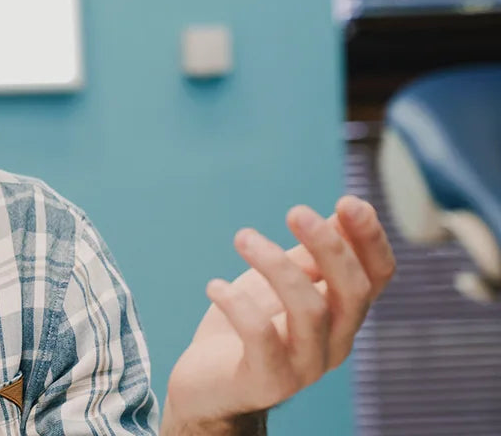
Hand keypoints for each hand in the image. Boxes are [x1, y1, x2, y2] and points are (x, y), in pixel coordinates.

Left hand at [162, 196, 395, 433]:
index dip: (370, 238)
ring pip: (311, 311)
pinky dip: (239, 306)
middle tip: (295, 210)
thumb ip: (313, 253)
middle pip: (354, 292)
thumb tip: (345, 210)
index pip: (379, 276)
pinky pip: (262, 339)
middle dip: (330, 246)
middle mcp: (335, 343)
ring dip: (276, 266)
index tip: (347, 201)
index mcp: (343, 314)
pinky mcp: (267, 382)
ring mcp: (305, 367)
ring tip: (242, 237)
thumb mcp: (281, 280)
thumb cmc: (247, 325)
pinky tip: (214, 286)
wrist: (206, 385)